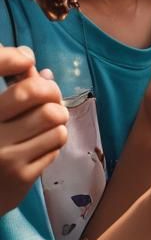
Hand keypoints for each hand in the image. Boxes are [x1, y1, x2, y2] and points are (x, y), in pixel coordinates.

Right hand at [0, 47, 68, 212]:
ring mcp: (3, 157)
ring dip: (57, 122)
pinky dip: (53, 142)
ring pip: (55, 123)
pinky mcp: (19, 177)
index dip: (18, 62)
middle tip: (49, 101)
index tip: (27, 62)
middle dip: (52, 95)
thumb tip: (37, 66)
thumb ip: (15, 89)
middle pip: (39, 97)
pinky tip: (39, 146)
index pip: (17, 86)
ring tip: (47, 126)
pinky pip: (55, 145)